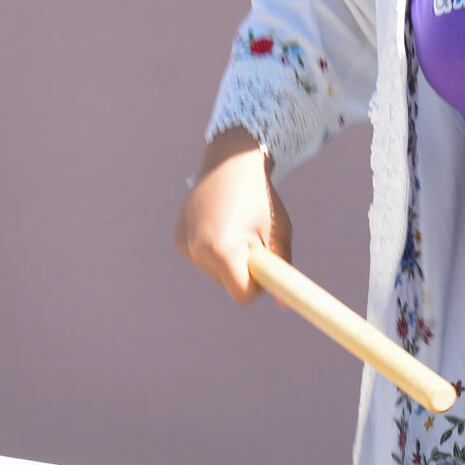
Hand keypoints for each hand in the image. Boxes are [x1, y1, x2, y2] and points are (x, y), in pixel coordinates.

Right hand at [175, 128, 291, 303]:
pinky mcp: (178, 239)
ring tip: (235, 226)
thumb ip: (282, 268)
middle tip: (252, 236)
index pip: (242, 294)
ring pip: (216, 274)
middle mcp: (196, 249)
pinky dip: (215, 250)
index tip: (266, 264)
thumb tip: (286, 304)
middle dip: (244, 269)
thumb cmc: (260, 197)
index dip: (258, 284)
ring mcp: (183, 244)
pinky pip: (203, 259)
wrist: (230, 161)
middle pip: (228, 284)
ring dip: (230, 259)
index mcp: (222, 248)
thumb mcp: (279, 231)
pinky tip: (219, 224)